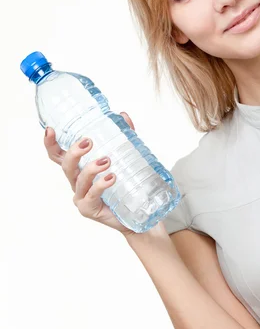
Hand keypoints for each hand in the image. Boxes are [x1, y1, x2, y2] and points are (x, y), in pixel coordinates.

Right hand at [44, 112, 136, 235]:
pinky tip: (111, 178)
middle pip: (66, 165)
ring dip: (91, 168)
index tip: (51, 130)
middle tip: (89, 142)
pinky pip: (92, 196)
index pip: (59, 155)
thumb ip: (124, 136)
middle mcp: (77, 182)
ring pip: (79, 180)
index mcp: (79, 168)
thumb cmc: (127, 184)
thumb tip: (122, 115)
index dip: (51, 143)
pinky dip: (100, 185)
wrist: (139, 213)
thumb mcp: (127, 156)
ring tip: (107, 161)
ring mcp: (81, 197)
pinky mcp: (90, 209)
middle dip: (74, 152)